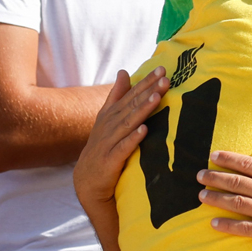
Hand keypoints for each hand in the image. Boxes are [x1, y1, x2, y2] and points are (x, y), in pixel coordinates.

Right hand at [73, 67, 168, 208]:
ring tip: (157, 98)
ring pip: (128, 123)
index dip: (146, 82)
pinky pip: (123, 148)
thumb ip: (117, 95)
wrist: (87, 181)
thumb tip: (123, 71)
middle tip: (165, 78)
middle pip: (131, 105)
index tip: (162, 69)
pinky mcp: (110, 161)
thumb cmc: (103, 146)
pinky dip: (133, 139)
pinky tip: (144, 130)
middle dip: (148, 91)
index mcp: (110, 115)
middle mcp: (109, 126)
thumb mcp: (107, 119)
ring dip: (142, 110)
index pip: (131, 95)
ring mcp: (108, 143)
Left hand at [197, 133, 251, 250]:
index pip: (249, 165)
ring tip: (201, 195)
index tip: (214, 155)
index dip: (229, 159)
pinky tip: (214, 222)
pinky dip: (228, 225)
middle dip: (215, 177)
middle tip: (199, 175)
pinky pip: (246, 229)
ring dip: (216, 198)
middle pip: (238, 182)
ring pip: (237, 203)